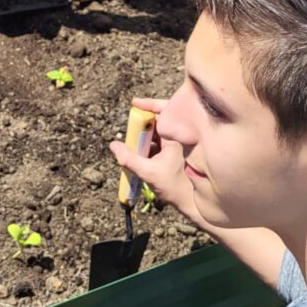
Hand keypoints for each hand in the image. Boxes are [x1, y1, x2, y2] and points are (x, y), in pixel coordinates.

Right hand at [109, 96, 202, 225]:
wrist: (193, 203)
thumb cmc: (176, 187)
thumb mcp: (150, 173)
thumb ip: (130, 159)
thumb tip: (113, 146)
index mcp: (178, 136)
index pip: (164, 111)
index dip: (149, 105)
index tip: (134, 103)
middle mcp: (179, 137)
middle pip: (159, 121)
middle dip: (142, 124)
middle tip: (129, 130)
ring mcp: (177, 145)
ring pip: (157, 132)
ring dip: (144, 136)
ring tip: (131, 145)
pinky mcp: (174, 153)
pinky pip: (159, 142)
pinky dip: (148, 145)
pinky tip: (138, 155)